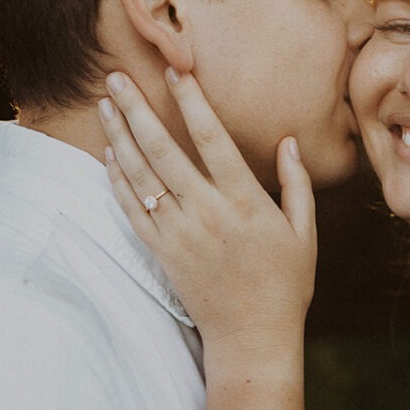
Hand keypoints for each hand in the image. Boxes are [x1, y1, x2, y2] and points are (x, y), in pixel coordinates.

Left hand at [99, 70, 315, 355]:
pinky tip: (109, 155)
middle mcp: (207, 214)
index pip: (213, 140)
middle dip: (138, 109)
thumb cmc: (285, 285)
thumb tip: (288, 141)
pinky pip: (132, 211)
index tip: (175, 71)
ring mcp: (180, 234)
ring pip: (141, 176)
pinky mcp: (162, 254)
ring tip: (105, 105)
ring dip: (119, 137)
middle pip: (164, 150)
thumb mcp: (304, 233)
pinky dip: (117, 181)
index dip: (191, 102)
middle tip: (116, 76)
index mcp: (245, 203)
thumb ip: (297, 183)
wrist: (252, 338)